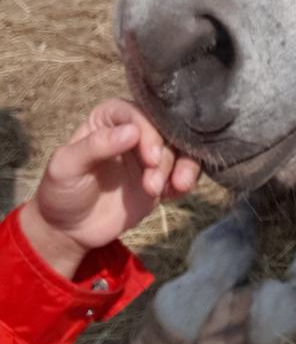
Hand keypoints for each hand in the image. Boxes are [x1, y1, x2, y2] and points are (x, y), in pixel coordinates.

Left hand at [20, 100, 200, 279]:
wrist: (70, 230)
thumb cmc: (61, 191)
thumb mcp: (67, 166)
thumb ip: (96, 146)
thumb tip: (132, 131)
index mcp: (109, 119)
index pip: (136, 113)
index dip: (149, 131)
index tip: (150, 157)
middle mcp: (134, 132)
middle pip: (164, 130)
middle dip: (165, 156)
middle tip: (153, 183)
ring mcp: (149, 156)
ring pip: (179, 150)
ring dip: (182, 168)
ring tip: (170, 188)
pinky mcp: (161, 178)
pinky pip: (184, 172)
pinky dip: (186, 180)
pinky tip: (178, 192)